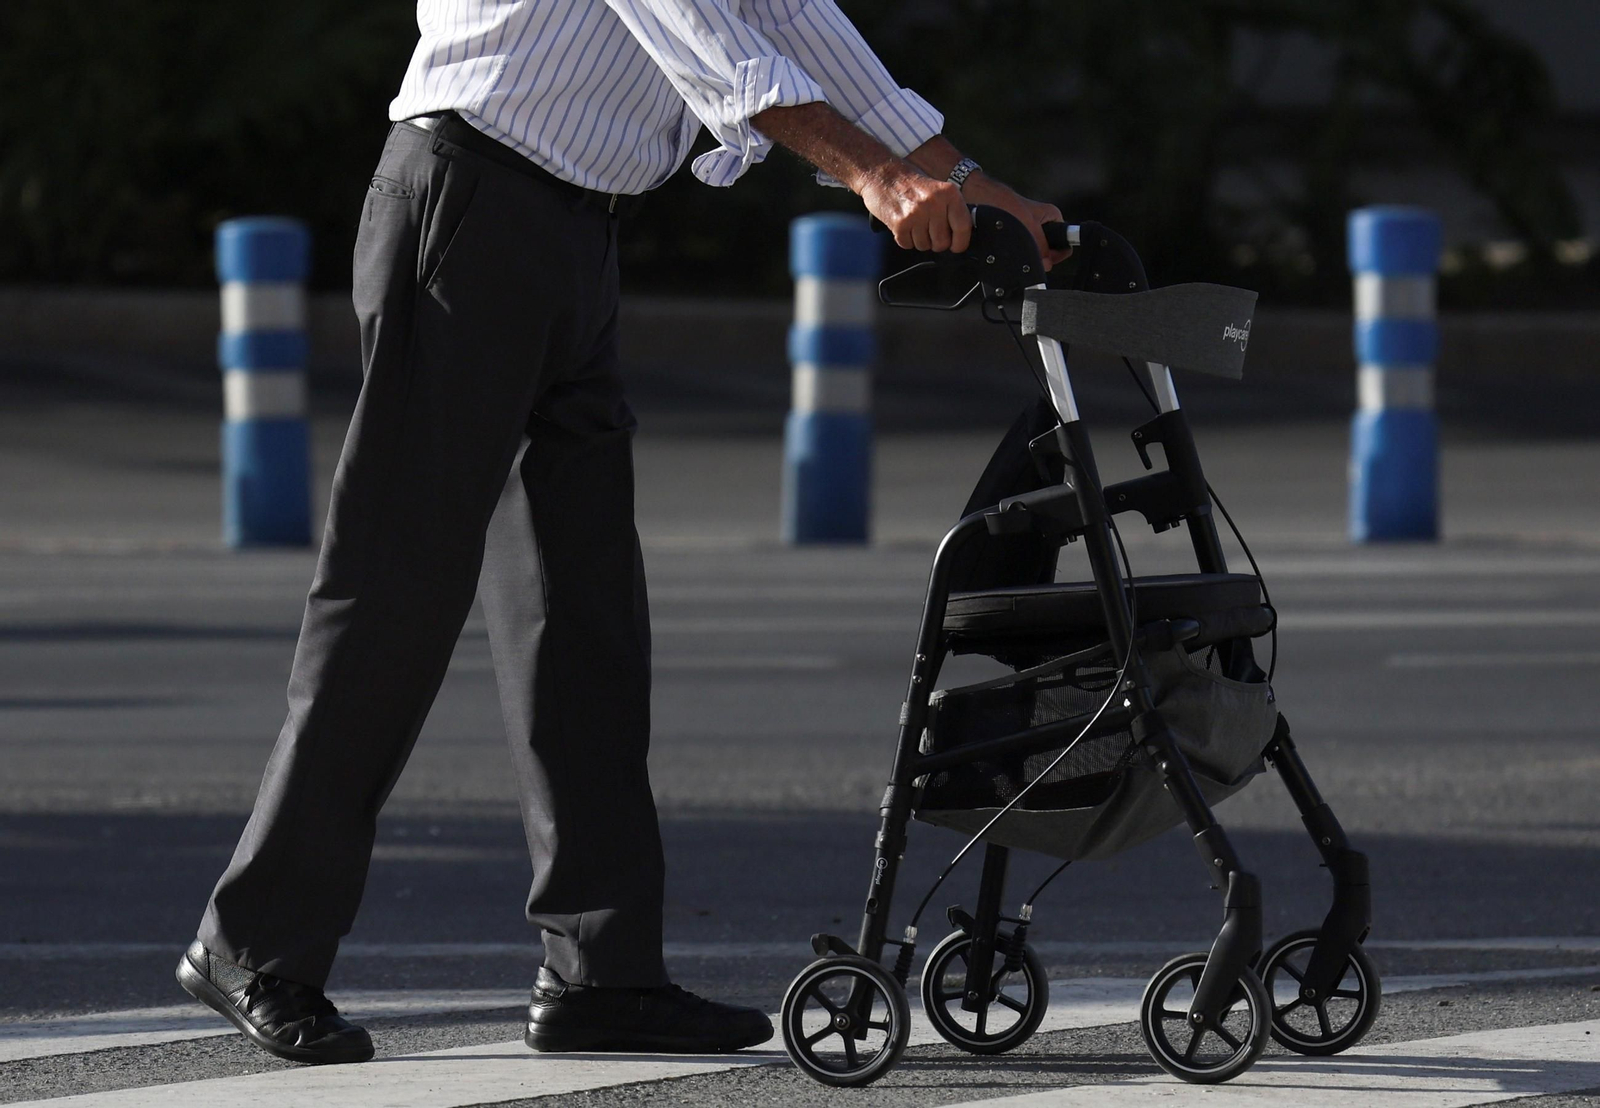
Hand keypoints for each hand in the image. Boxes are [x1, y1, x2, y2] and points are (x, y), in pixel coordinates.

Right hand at [856, 161, 971, 254]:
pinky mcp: (900, 223)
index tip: (956, 246)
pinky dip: (904, 239)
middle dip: (935, 242)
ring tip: (913, 223)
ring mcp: (916, 213)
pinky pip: (907, 245)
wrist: (881, 174)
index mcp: (948, 193)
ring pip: (924, 246)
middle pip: (942, 242)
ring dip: (918, 240)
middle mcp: (934, 202)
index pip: (963, 227)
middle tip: (928, 230)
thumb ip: (951, 210)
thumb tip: (962, 236)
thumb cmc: (910, 184)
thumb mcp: (938, 189)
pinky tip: (903, 224)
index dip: (960, 243)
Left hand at [960, 173, 1071, 271]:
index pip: (1065, 242)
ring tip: (1012, 250)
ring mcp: (1026, 231)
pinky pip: (1017, 251)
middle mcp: (1041, 224)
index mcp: (1051, 217)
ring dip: (1023, 256)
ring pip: (1031, 252)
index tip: (1046, 259)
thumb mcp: (1027, 225)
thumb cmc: (1000, 201)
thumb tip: (1046, 264)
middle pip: (1048, 250)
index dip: (1057, 254)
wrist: (976, 196)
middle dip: (1039, 256)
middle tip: (1027, 254)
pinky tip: (1004, 252)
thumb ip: (1040, 245)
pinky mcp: (1012, 236)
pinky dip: (1012, 254)